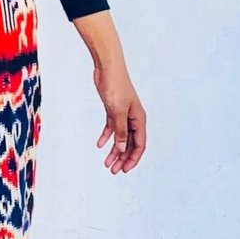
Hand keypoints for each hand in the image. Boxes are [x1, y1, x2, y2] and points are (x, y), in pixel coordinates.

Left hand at [93, 59, 146, 173]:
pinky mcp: (113, 110)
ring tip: (106, 163)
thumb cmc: (115, 87)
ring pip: (120, 138)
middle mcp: (133, 118)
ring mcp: (123, 115)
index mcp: (139, 119)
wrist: (107, 68)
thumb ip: (121, 131)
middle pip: (130, 143)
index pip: (140, 144)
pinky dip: (106, 137)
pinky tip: (99, 145)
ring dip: (114, 151)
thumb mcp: (117, 112)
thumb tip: (122, 149)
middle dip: (122, 158)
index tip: (124, 170)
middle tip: (113, 171)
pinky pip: (112, 128)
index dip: (133, 158)